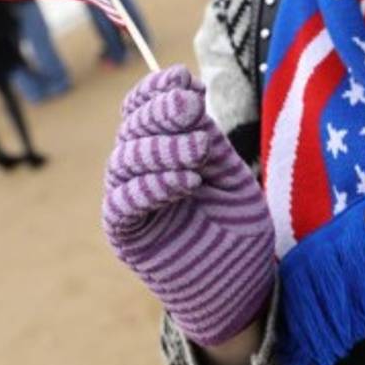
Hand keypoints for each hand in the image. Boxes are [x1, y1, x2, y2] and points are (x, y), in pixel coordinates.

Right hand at [102, 65, 275, 345]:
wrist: (240, 285)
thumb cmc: (238, 231)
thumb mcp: (231, 176)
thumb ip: (208, 142)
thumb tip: (188, 96)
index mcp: (164, 152)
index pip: (143, 110)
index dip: (156, 90)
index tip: (184, 78)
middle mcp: (140, 172)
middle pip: (130, 130)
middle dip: (159, 112)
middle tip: (191, 107)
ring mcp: (131, 202)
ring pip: (123, 161)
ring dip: (160, 148)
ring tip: (199, 152)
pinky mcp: (126, 234)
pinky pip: (124, 202)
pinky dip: (152, 186)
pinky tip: (184, 181)